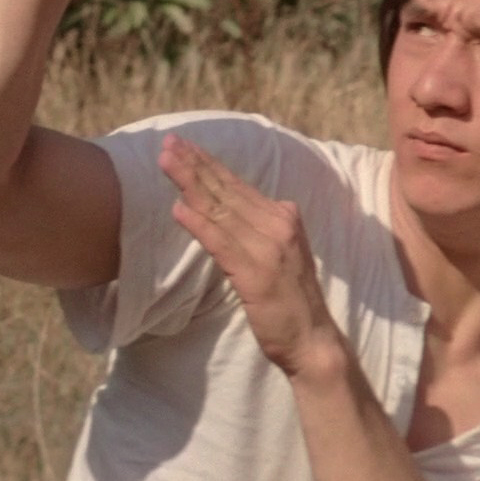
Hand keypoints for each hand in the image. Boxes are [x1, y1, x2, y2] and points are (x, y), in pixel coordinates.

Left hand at [159, 134, 345, 375]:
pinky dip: (199, 224)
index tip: (183, 145)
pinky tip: (178, 209)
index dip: (209, 163)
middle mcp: (278, 224)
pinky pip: (221, 243)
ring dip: (191, 183)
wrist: (313, 339)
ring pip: (222, 209)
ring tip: (166, 162)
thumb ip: (257, 229)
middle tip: (168, 141)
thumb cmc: (291, 300)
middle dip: (195, 164)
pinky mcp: (255, 273)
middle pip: (227, 190)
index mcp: (283, 217)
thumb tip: (227, 210)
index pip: (238, 185)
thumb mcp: (278, 254)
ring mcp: (268, 248)